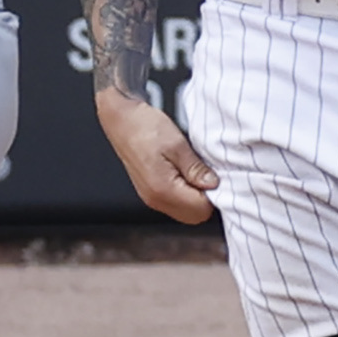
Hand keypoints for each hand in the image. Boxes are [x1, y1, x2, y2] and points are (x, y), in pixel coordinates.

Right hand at [95, 89, 218, 224]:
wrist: (121, 119)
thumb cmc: (145, 127)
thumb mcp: (177, 144)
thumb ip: (196, 169)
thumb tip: (213, 184)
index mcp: (163, 188)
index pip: (202, 209)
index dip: (214, 194)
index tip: (216, 176)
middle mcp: (155, 199)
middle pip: (194, 216)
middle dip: (206, 199)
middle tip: (207, 174)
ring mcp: (150, 197)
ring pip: (185, 212)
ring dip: (196, 197)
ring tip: (195, 172)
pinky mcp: (149, 192)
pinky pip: (175, 204)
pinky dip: (185, 194)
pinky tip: (184, 174)